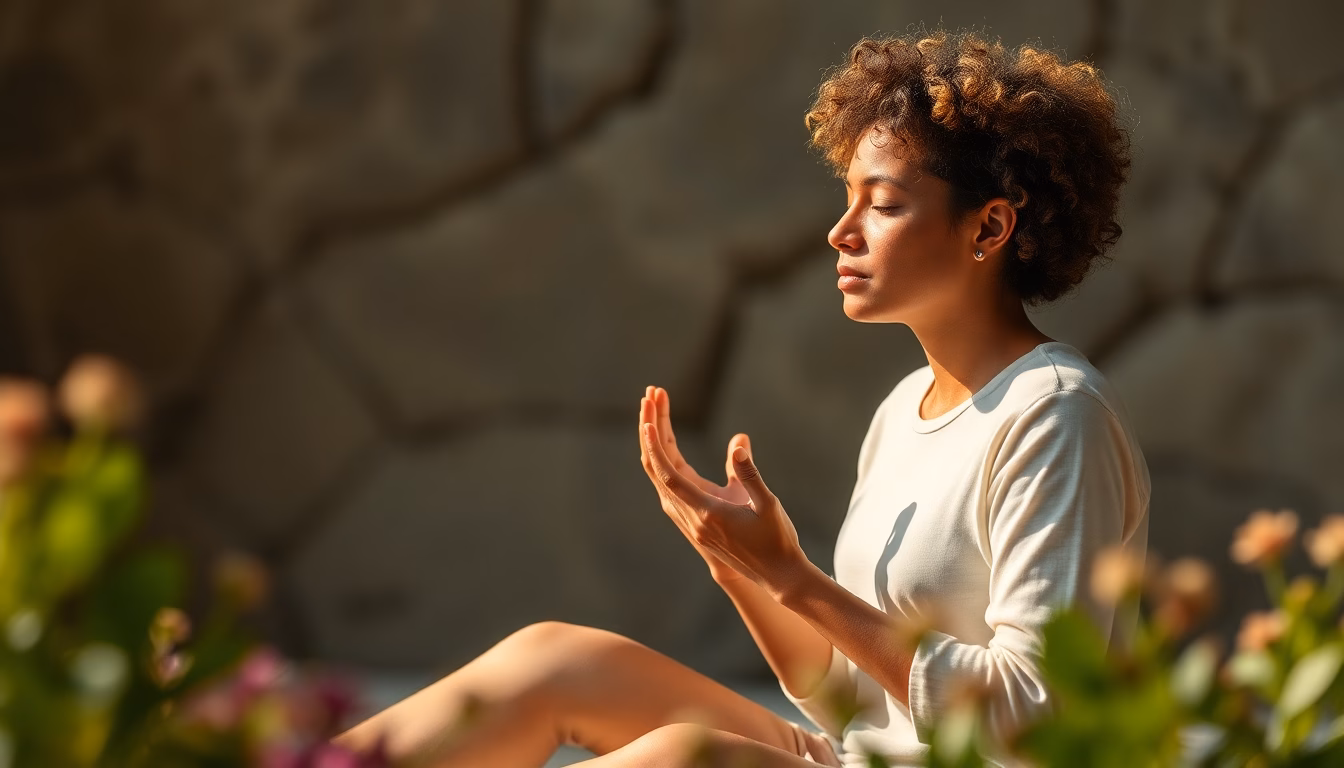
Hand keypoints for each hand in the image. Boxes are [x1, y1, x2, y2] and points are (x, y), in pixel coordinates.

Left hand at [638, 386, 805, 593]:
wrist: (775, 575)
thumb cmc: (775, 538)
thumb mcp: (767, 503)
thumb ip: (749, 474)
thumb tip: (737, 442)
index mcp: (706, 512)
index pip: (670, 474)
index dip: (656, 446)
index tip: (648, 419)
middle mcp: (690, 518)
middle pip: (658, 469)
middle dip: (651, 430)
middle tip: (651, 395)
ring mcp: (688, 521)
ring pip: (661, 476)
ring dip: (655, 442)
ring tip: (656, 409)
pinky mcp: (692, 521)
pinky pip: (669, 485)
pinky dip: (663, 459)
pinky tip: (664, 441)